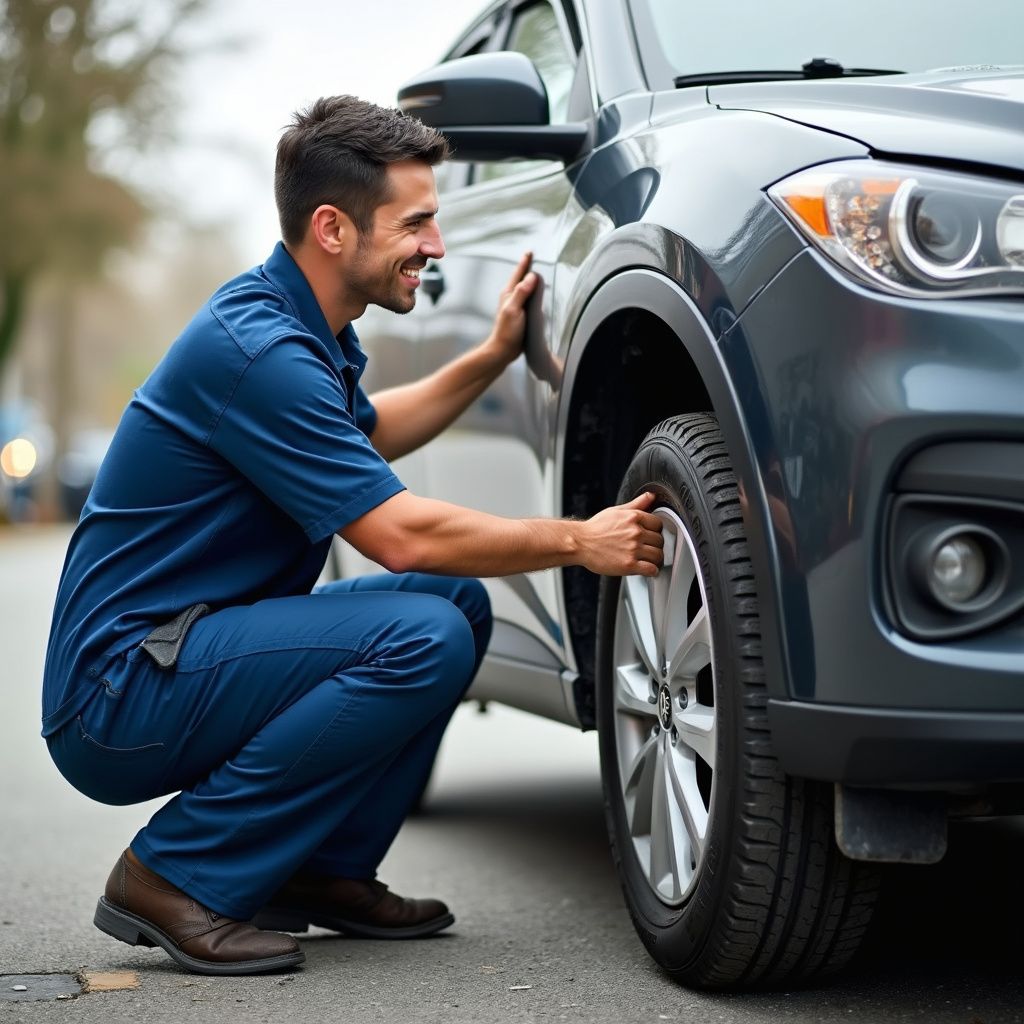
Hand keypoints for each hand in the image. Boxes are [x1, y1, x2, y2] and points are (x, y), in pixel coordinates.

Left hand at [482, 251, 538, 366]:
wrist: (503, 350)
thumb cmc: (506, 332)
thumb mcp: (513, 310)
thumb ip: (521, 292)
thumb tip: (531, 277)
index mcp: (509, 294)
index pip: (518, 274)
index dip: (525, 263)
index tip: (530, 252)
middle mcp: (512, 298)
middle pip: (522, 279)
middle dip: (528, 268)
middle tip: (534, 258)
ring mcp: (516, 306)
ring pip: (525, 289)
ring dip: (531, 281)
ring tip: (537, 273)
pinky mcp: (521, 315)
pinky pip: (529, 299)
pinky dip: (533, 293)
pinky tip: (537, 295)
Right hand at [579, 492, 664, 576]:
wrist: (580, 543)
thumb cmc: (595, 528)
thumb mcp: (616, 511)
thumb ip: (636, 504)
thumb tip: (651, 496)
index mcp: (634, 518)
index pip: (658, 524)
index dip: (656, 531)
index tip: (651, 536)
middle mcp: (635, 532)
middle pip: (660, 541)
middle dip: (656, 546)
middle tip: (649, 549)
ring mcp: (633, 549)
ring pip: (658, 555)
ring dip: (656, 559)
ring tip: (649, 560)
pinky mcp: (629, 565)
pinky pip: (651, 569)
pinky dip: (652, 571)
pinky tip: (648, 569)